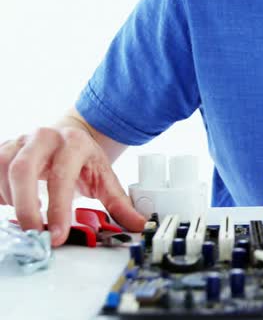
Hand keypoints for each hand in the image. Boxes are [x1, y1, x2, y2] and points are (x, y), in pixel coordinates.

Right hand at [0, 127, 144, 245]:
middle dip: (25, 205)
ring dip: (10, 197)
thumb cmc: (86, 160)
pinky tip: (10, 204)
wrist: (70, 136)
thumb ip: (120, 204)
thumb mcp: (106, 179)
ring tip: (27, 216)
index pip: (62, 177)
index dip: (58, 208)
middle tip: (34, 232)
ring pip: (3, 167)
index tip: (57, 235)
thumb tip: (139, 225)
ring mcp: (21, 140)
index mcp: (74, 144)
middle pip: (24, 168)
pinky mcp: (5, 147)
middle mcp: (45, 137)